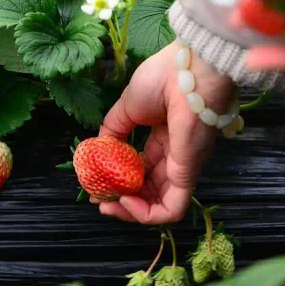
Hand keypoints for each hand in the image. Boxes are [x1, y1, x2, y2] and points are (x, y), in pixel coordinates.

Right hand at [93, 42, 234, 223]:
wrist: (186, 72)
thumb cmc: (162, 80)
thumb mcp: (127, 107)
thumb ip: (113, 130)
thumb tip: (100, 150)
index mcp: (163, 137)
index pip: (142, 170)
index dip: (118, 180)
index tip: (96, 184)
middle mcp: (175, 156)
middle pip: (149, 190)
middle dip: (121, 201)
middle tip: (99, 201)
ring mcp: (183, 167)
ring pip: (161, 205)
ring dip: (131, 212)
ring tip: (108, 205)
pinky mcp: (188, 174)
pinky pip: (172, 208)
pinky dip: (147, 214)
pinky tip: (125, 201)